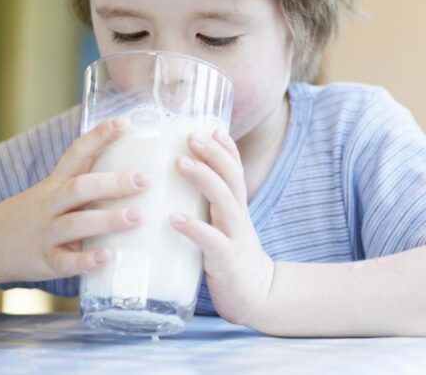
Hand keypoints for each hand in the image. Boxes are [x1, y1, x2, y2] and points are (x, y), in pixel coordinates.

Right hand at [0, 118, 147, 282]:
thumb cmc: (32, 216)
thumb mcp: (51, 193)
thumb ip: (85, 185)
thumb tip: (133, 171)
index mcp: (55, 184)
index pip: (77, 154)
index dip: (99, 136)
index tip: (125, 123)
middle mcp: (50, 205)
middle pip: (79, 188)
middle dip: (112, 183)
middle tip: (145, 179)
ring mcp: (46, 233)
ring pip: (75, 224)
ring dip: (106, 220)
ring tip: (136, 217)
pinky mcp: (44, 262)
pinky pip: (65, 262)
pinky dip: (85, 260)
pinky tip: (106, 257)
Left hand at [170, 129, 274, 326]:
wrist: (256, 297)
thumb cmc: (228, 258)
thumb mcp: (222, 226)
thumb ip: (205, 207)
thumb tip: (170, 187)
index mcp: (235, 207)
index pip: (235, 169)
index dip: (225, 147)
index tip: (211, 127)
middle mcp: (238, 216)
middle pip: (232, 176)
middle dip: (213, 153)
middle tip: (190, 135)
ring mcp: (234, 236)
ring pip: (224, 200)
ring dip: (203, 178)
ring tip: (179, 163)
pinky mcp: (225, 260)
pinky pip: (211, 241)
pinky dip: (193, 228)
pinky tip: (174, 219)